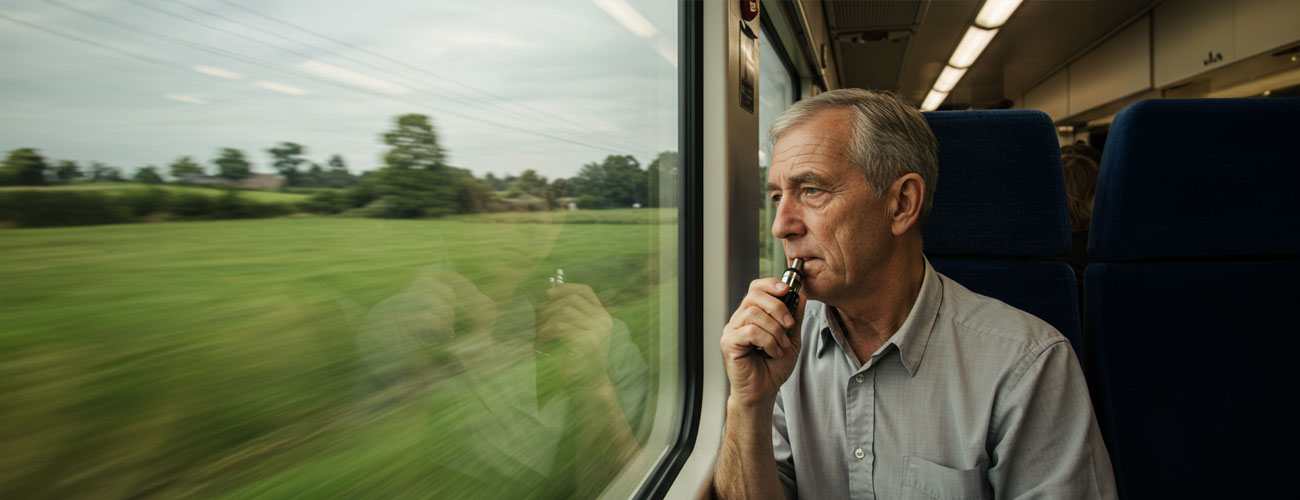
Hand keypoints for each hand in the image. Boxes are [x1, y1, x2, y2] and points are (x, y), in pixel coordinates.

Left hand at [537, 283, 613, 382]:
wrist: (589, 386)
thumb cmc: (580, 360)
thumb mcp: (580, 333)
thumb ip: (573, 315)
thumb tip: (549, 294)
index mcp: (604, 317)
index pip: (587, 291)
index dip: (567, 287)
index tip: (549, 293)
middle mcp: (603, 321)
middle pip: (572, 300)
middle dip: (551, 306)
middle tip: (538, 317)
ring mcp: (596, 330)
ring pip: (564, 311)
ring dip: (547, 321)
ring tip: (540, 333)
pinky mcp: (585, 341)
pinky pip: (560, 327)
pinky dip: (546, 333)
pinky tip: (542, 343)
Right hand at [720, 278, 804, 407]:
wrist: (763, 392)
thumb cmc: (773, 367)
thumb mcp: (792, 339)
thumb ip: (794, 318)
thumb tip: (800, 295)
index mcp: (752, 314)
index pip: (756, 288)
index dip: (771, 284)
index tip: (787, 289)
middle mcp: (739, 319)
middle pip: (754, 296)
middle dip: (777, 306)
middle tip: (789, 324)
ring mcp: (732, 330)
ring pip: (753, 313)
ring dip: (774, 329)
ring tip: (781, 345)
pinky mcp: (729, 343)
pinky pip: (750, 332)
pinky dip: (768, 341)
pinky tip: (773, 352)